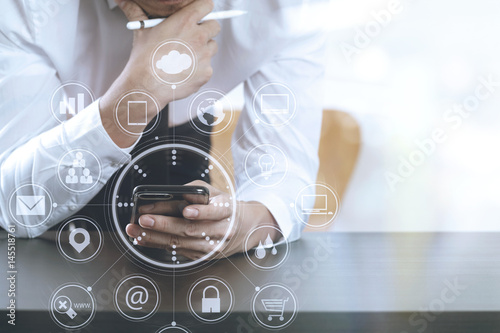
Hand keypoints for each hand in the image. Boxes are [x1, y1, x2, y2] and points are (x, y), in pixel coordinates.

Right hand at [100, 0, 219, 147]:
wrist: (147, 85)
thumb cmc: (144, 59)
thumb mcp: (141, 30)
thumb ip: (136, 12)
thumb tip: (122, 1)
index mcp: (185, 21)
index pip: (206, 6)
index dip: (203, 10)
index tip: (200, 15)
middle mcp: (198, 36)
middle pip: (214, 26)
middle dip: (206, 30)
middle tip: (193, 38)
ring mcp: (204, 55)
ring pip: (212, 47)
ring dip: (204, 49)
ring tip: (186, 56)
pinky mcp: (206, 72)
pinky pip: (208, 66)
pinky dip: (200, 69)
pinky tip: (185, 71)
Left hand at [125, 180, 281, 260]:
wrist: (245, 228)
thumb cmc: (224, 206)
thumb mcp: (216, 193)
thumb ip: (195, 192)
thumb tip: (169, 195)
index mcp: (227, 211)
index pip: (214, 211)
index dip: (201, 211)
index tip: (185, 209)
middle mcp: (221, 231)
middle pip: (192, 229)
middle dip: (165, 224)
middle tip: (144, 219)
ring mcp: (212, 247)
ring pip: (182, 243)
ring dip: (156, 238)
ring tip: (136, 231)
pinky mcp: (203, 256)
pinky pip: (178, 251)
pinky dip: (158, 245)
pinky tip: (143, 239)